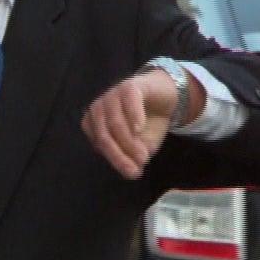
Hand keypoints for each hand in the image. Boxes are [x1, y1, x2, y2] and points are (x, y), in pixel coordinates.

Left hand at [83, 67, 198, 179]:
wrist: (165, 97)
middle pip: (104, 135)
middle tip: (139, 165)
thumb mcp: (142, 145)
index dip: (116, 159)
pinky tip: (139, 128)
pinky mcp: (129, 86)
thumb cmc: (148, 123)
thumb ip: (134, 157)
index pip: (100, 145)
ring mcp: (112, 95)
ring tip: (144, 155)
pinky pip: (127, 102)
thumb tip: (132, 173)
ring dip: (129, 141)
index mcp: (94, 124)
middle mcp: (98, 109)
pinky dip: (133, 116)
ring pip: (114, 122)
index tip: (133, 172)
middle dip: (121, 153)